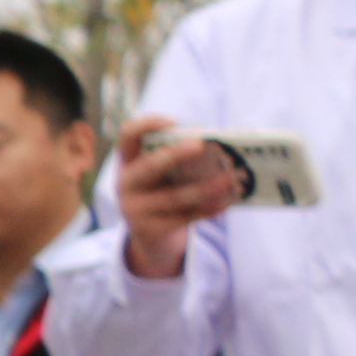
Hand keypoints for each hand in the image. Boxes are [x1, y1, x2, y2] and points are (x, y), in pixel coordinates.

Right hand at [109, 115, 237, 281]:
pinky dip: (208, 209)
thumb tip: (217, 148)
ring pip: (172, 197)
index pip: (128, 136)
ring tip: (228, 179)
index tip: (172, 122)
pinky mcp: (151, 230)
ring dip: (203, 187)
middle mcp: (126, 184)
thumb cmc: (162, 191)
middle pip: (149, 166)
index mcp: (129, 162)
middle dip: (175, 154)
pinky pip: (184, 218)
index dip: (146, 126)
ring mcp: (135, 209)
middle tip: (201, 144)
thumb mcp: (161, 173)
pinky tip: (226, 202)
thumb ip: (178, 159)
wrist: (148, 234)